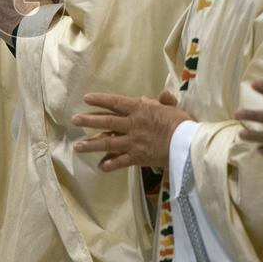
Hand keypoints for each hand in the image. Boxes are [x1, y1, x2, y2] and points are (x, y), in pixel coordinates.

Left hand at [72, 90, 190, 170]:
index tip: (86, 98)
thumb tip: (161, 94)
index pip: (115, 103)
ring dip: (91, 145)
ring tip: (77, 147)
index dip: (100, 100)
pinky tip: (101, 166)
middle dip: (88, 120)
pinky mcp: (138, 157)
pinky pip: (121, 161)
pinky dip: (111, 164)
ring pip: (108, 143)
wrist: (188, 145)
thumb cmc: (183, 124)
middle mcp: (132, 124)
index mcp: (140, 110)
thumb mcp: (173, 108)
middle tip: (74, 120)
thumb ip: (164, 101)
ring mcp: (133, 142)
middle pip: (106, 122)